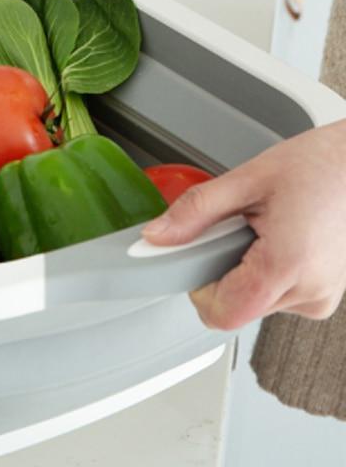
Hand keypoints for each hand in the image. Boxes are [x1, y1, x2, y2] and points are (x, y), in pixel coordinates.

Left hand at [142, 121, 345, 329]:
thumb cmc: (318, 166)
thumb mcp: (246, 179)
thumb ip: (195, 211)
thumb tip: (157, 236)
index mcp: (288, 266)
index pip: (223, 313)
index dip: (197, 288)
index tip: (193, 258)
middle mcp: (310, 293)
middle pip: (235, 308)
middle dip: (219, 270)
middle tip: (234, 228)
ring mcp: (320, 297)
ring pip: (253, 303)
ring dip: (242, 269)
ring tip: (262, 228)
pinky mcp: (323, 293)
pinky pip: (274, 295)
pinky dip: (263, 270)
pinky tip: (276, 237)